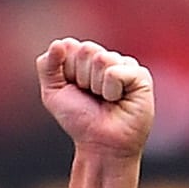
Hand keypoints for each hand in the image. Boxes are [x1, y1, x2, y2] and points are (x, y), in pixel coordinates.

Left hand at [39, 39, 153, 157]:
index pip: (70, 46)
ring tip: (104, 100)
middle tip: (90, 96)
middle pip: (86, 49)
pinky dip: (110, 91)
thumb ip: (48, 66)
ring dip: (95, 86)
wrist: (99, 144)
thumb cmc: (79, 119)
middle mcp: (107, 58)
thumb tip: (58, 43)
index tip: (73, 90)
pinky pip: (115, 72)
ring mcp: (125, 65)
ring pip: (101, 59)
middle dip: (80, 78)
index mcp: (86, 59)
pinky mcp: (140, 76)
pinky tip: (118, 100)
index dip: (66, 72)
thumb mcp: (53, 93)